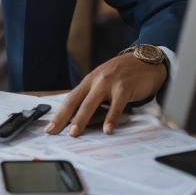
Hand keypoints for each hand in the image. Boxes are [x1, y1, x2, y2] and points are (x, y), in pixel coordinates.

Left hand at [44, 54, 166, 136]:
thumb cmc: (123, 75)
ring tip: (74, 133)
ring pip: (91, 103)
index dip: (59, 114)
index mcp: (89, 81)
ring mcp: (109, 83)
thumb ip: (96, 100)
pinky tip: (107, 129)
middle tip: (54, 131)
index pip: (70, 99)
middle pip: (76, 101)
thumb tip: (85, 121)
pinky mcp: (124, 87)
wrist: (145, 61)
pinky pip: (116, 105)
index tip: (50, 128)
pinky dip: (111, 118)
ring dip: (81, 119)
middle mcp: (96, 81)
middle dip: (64, 118)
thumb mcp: (105, 84)